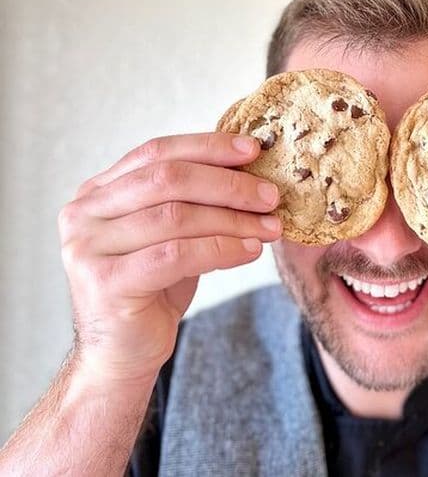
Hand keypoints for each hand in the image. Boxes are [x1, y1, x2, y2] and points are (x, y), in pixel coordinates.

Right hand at [58, 133, 281, 383]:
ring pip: (176, 216)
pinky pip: (177, 254)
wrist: (123, 353)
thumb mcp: (172, 235)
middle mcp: (84, 213)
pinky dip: (222, 249)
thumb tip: (249, 168)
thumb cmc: (153, 289)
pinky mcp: (105, 281)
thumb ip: (192, 201)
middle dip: (227, 184)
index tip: (253, 150)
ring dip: (233, 219)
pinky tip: (250, 251)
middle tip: (270, 195)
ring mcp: (88, 247)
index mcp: (97, 192)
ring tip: (270, 227)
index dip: (207, 147)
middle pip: (167, 179)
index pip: (156, 152)